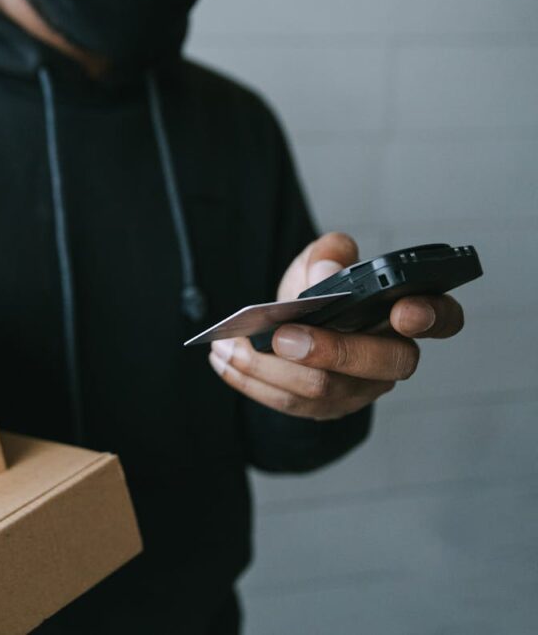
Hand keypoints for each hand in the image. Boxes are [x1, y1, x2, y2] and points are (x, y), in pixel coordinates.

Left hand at [208, 232, 464, 419]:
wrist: (297, 327)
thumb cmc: (322, 293)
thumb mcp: (323, 261)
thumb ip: (329, 254)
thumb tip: (326, 268)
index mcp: (406, 315)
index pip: (441, 319)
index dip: (430, 316)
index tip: (403, 309)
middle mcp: (392, 357)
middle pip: (380, 363)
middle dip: (331, 350)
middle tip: (285, 336)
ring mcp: (360, 389)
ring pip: (325, 389)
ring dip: (271, 368)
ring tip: (230, 347)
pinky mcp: (326, 408)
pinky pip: (289, 404)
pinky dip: (251, 381)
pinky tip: (223, 360)